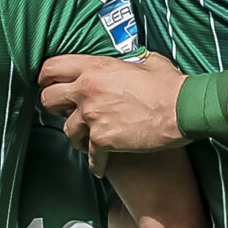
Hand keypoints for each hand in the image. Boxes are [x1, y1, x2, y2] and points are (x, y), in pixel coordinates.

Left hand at [40, 51, 185, 155]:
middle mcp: (87, 90)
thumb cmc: (169, 84)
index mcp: (95, 67)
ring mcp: (92, 115)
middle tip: (63, 112)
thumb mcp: (147, 61)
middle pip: (48, 99)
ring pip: (67, 130)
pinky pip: (90, 156)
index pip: (52, 67)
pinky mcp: (102, 139)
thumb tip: (133, 61)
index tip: (48, 84)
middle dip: (54, 107)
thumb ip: (131, 62)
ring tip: (86, 140)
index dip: (46, 77)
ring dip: (77, 136)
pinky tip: (102, 165)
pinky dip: (97, 163)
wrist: (182, 109)